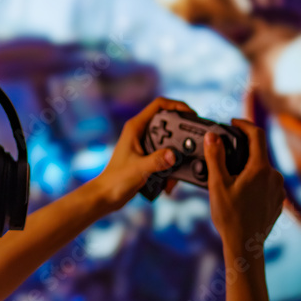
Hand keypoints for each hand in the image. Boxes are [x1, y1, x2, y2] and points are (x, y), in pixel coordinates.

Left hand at [93, 97, 195, 212]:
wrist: (107, 195)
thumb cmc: (116, 180)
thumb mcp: (139, 169)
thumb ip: (157, 161)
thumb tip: (173, 155)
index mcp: (135, 127)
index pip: (159, 105)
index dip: (177, 105)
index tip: (192, 114)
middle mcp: (140, 132)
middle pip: (167, 123)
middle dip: (181, 133)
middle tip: (194, 141)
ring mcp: (143, 144)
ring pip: (168, 142)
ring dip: (176, 156)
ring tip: (179, 171)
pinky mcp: (147, 156)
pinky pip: (165, 156)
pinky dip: (170, 167)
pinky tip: (170, 183)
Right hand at [204, 118, 285, 252]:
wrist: (245, 244)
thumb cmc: (230, 217)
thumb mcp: (217, 184)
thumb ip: (215, 157)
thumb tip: (213, 136)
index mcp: (261, 168)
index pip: (257, 135)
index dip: (244, 124)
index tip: (234, 122)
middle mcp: (274, 176)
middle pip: (258, 154)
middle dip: (241, 153)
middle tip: (224, 160)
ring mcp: (278, 189)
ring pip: (262, 170)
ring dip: (248, 170)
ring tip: (230, 183)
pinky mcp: (279, 200)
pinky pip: (266, 184)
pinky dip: (254, 183)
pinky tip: (241, 195)